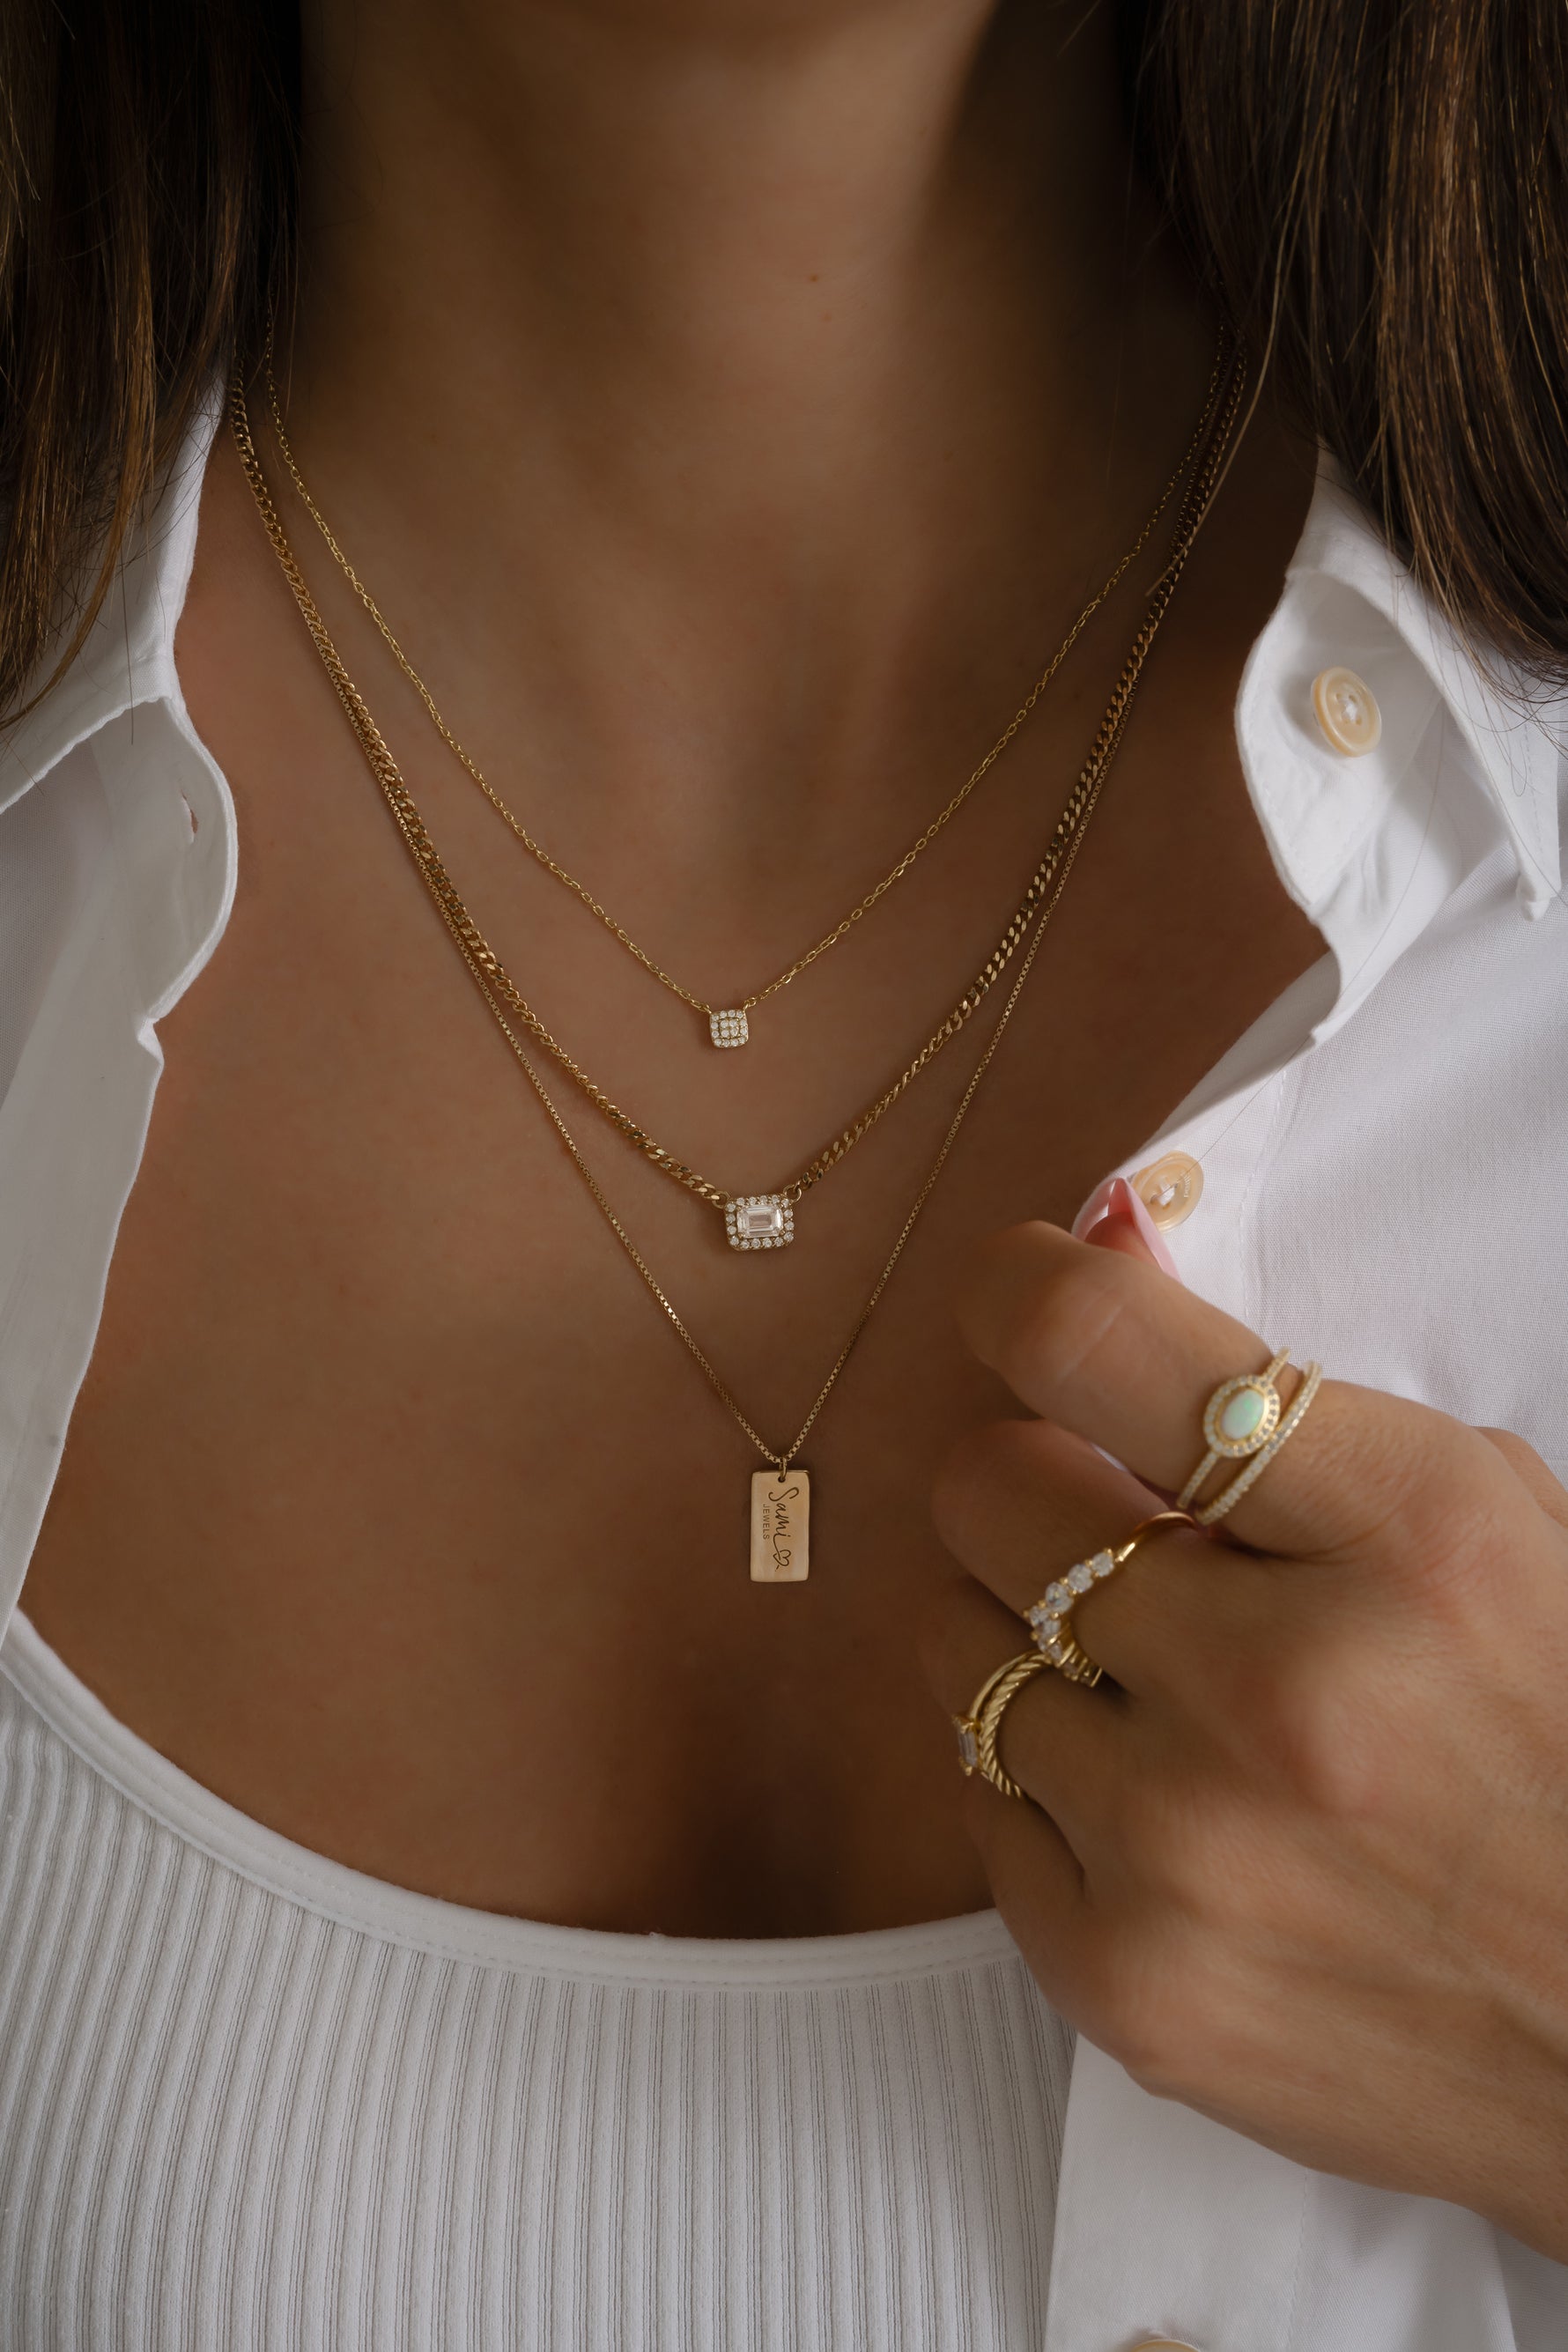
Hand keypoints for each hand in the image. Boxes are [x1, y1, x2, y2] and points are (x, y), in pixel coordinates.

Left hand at [922, 1199, 1567, 2257]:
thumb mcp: (1488, 1522)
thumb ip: (1292, 1405)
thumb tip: (1106, 1248)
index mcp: (1407, 1537)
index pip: (1089, 1345)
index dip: (1019, 1293)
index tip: (1016, 1296)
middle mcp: (1282, 1691)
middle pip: (984, 1491)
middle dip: (1033, 1480)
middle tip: (1102, 1516)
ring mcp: (1190, 1851)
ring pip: (957, 1646)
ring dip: (1035, 1638)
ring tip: (1149, 1681)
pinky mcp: (1127, 1983)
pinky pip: (976, 1800)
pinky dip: (1043, 1782)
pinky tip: (1153, 1800)